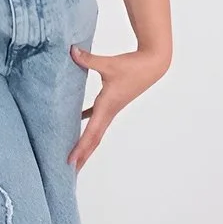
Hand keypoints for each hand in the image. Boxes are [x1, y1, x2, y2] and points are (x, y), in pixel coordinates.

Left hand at [66, 45, 166, 171]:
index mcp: (107, 107)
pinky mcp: (111, 101)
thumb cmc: (133, 65)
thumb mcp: (108, 63)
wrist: (152, 63)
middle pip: (93, 140)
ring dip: (85, 144)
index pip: (91, 133)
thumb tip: (71, 51)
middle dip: (82, 156)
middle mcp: (109, 112)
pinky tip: (76, 120)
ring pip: (95, 131)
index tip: (70, 162)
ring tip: (74, 156)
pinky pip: (96, 116)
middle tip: (70, 172)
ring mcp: (111, 109)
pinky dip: (86, 121)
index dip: (80, 148)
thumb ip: (88, 59)